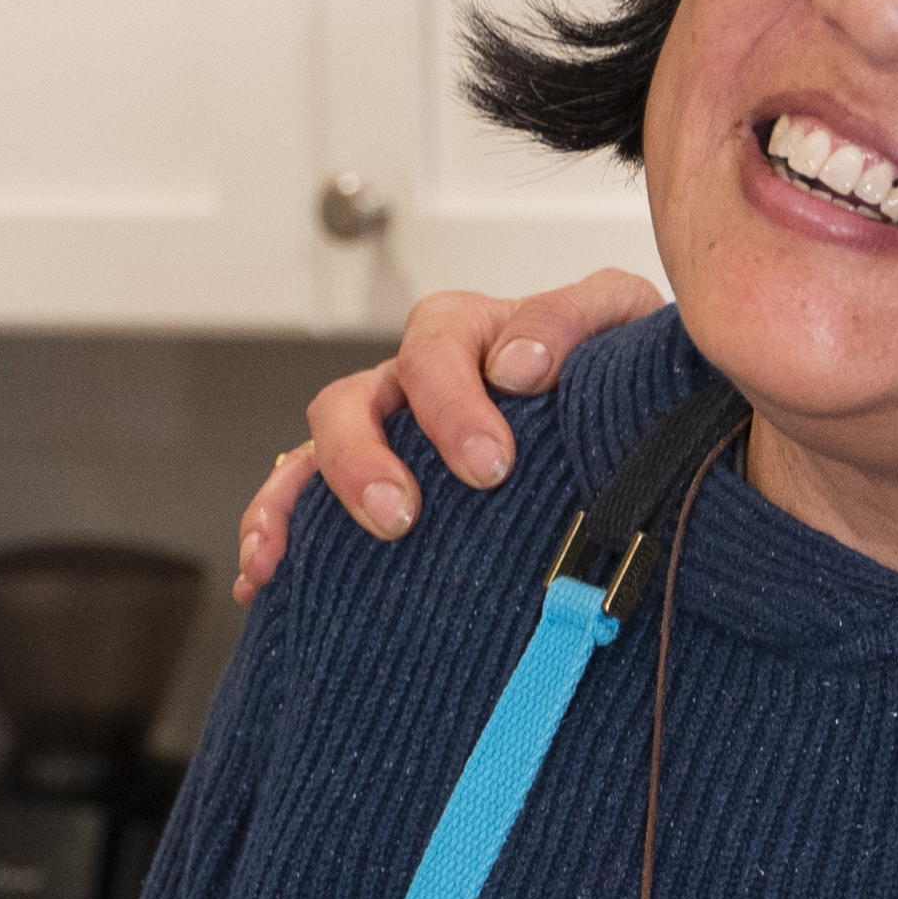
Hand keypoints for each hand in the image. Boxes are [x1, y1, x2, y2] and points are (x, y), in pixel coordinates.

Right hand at [234, 265, 671, 602]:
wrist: (634, 417)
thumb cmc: (617, 366)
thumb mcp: (615, 318)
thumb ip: (573, 319)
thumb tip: (517, 365)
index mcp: (468, 333)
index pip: (435, 348)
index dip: (451, 403)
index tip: (489, 463)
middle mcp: (414, 382)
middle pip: (353, 401)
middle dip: (364, 459)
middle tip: (402, 514)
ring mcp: (388, 436)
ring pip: (314, 451)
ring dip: (300, 500)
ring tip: (292, 554)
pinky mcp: (378, 490)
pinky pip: (303, 504)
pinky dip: (277, 535)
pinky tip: (263, 580)